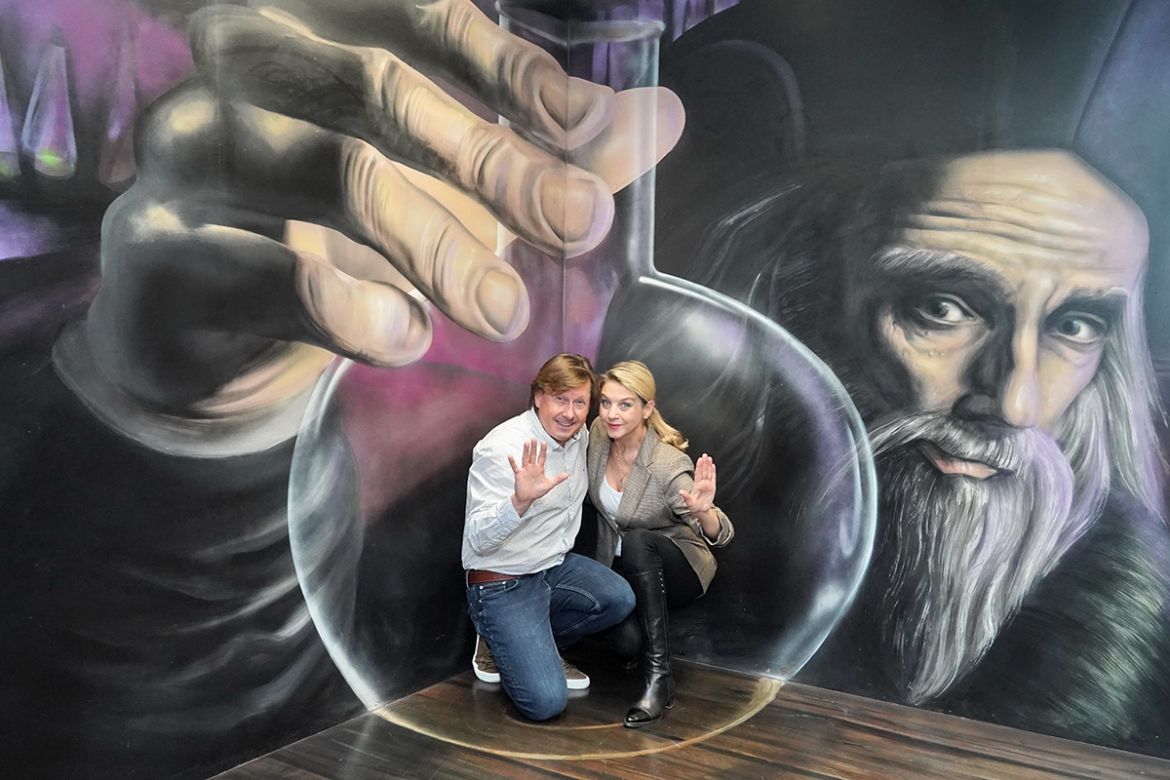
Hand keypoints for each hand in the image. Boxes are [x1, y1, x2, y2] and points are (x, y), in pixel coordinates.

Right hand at [75, 0, 681, 423]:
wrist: (202, 330)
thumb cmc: (335, 237)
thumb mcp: (446, 192)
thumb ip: (544, 154)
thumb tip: (663, 117)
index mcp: (314, 30)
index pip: (419, 19)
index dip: (514, 69)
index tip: (593, 132)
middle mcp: (242, 69)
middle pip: (382, 89)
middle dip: (496, 163)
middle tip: (582, 225)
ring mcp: (187, 153)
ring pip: (330, 172)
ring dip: (436, 243)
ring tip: (502, 309)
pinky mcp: (154, 250)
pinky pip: (260, 268)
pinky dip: (348, 307)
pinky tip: (405, 340)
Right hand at [508, 438, 567, 514]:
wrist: (527, 498)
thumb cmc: (537, 491)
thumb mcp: (549, 485)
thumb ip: (557, 479)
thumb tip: (567, 474)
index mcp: (539, 469)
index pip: (542, 457)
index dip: (543, 450)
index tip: (544, 442)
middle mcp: (532, 467)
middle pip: (533, 455)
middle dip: (534, 447)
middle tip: (534, 438)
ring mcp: (525, 470)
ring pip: (525, 458)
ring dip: (525, 451)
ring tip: (526, 442)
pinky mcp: (519, 474)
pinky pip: (515, 467)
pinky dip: (512, 462)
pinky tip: (510, 455)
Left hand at [679, 453, 716, 516]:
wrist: (700, 510)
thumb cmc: (693, 506)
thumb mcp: (688, 502)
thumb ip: (685, 496)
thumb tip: (680, 491)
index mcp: (696, 484)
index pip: (698, 473)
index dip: (698, 466)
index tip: (699, 459)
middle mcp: (702, 483)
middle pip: (703, 471)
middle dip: (704, 463)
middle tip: (705, 455)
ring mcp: (707, 484)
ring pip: (708, 473)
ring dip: (709, 465)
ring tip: (709, 458)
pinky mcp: (712, 487)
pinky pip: (713, 478)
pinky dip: (713, 472)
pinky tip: (713, 466)